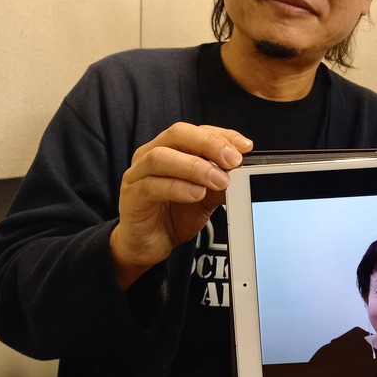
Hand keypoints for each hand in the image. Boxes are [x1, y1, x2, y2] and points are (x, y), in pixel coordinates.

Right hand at [111, 122, 252, 288]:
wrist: (148, 245)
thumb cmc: (173, 215)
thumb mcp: (205, 197)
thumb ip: (220, 183)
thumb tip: (244, 174)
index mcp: (170, 148)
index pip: (197, 131)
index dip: (221, 135)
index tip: (245, 146)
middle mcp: (150, 154)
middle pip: (178, 135)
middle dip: (209, 144)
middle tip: (233, 160)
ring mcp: (137, 174)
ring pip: (161, 157)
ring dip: (195, 167)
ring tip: (218, 180)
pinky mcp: (131, 196)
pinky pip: (152, 186)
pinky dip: (178, 188)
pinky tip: (197, 194)